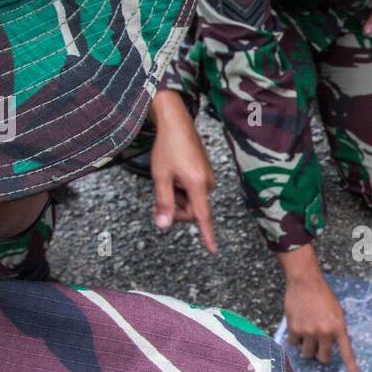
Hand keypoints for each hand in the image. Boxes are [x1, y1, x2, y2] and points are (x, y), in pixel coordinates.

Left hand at [150, 90, 216, 253]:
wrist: (176, 122)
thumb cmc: (167, 147)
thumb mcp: (161, 176)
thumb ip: (163, 203)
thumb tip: (164, 226)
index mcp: (197, 184)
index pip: (202, 216)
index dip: (207, 235)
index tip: (213, 249)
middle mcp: (208, 182)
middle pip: (193, 210)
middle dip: (176, 209)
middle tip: (159, 200)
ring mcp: (208, 176)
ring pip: (193, 200)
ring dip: (178, 197)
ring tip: (167, 180)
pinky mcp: (205, 172)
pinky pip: (195, 190)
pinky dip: (182, 189)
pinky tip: (174, 175)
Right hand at [278, 245, 360, 371]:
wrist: (305, 282)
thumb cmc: (323, 295)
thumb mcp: (337, 312)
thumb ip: (336, 330)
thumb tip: (332, 346)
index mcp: (339, 328)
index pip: (347, 354)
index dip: (352, 371)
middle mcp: (325, 332)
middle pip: (323, 358)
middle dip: (320, 354)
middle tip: (318, 343)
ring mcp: (309, 332)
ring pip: (307, 353)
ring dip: (307, 346)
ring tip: (307, 330)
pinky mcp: (295, 329)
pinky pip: (294, 344)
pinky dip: (295, 338)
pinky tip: (298, 324)